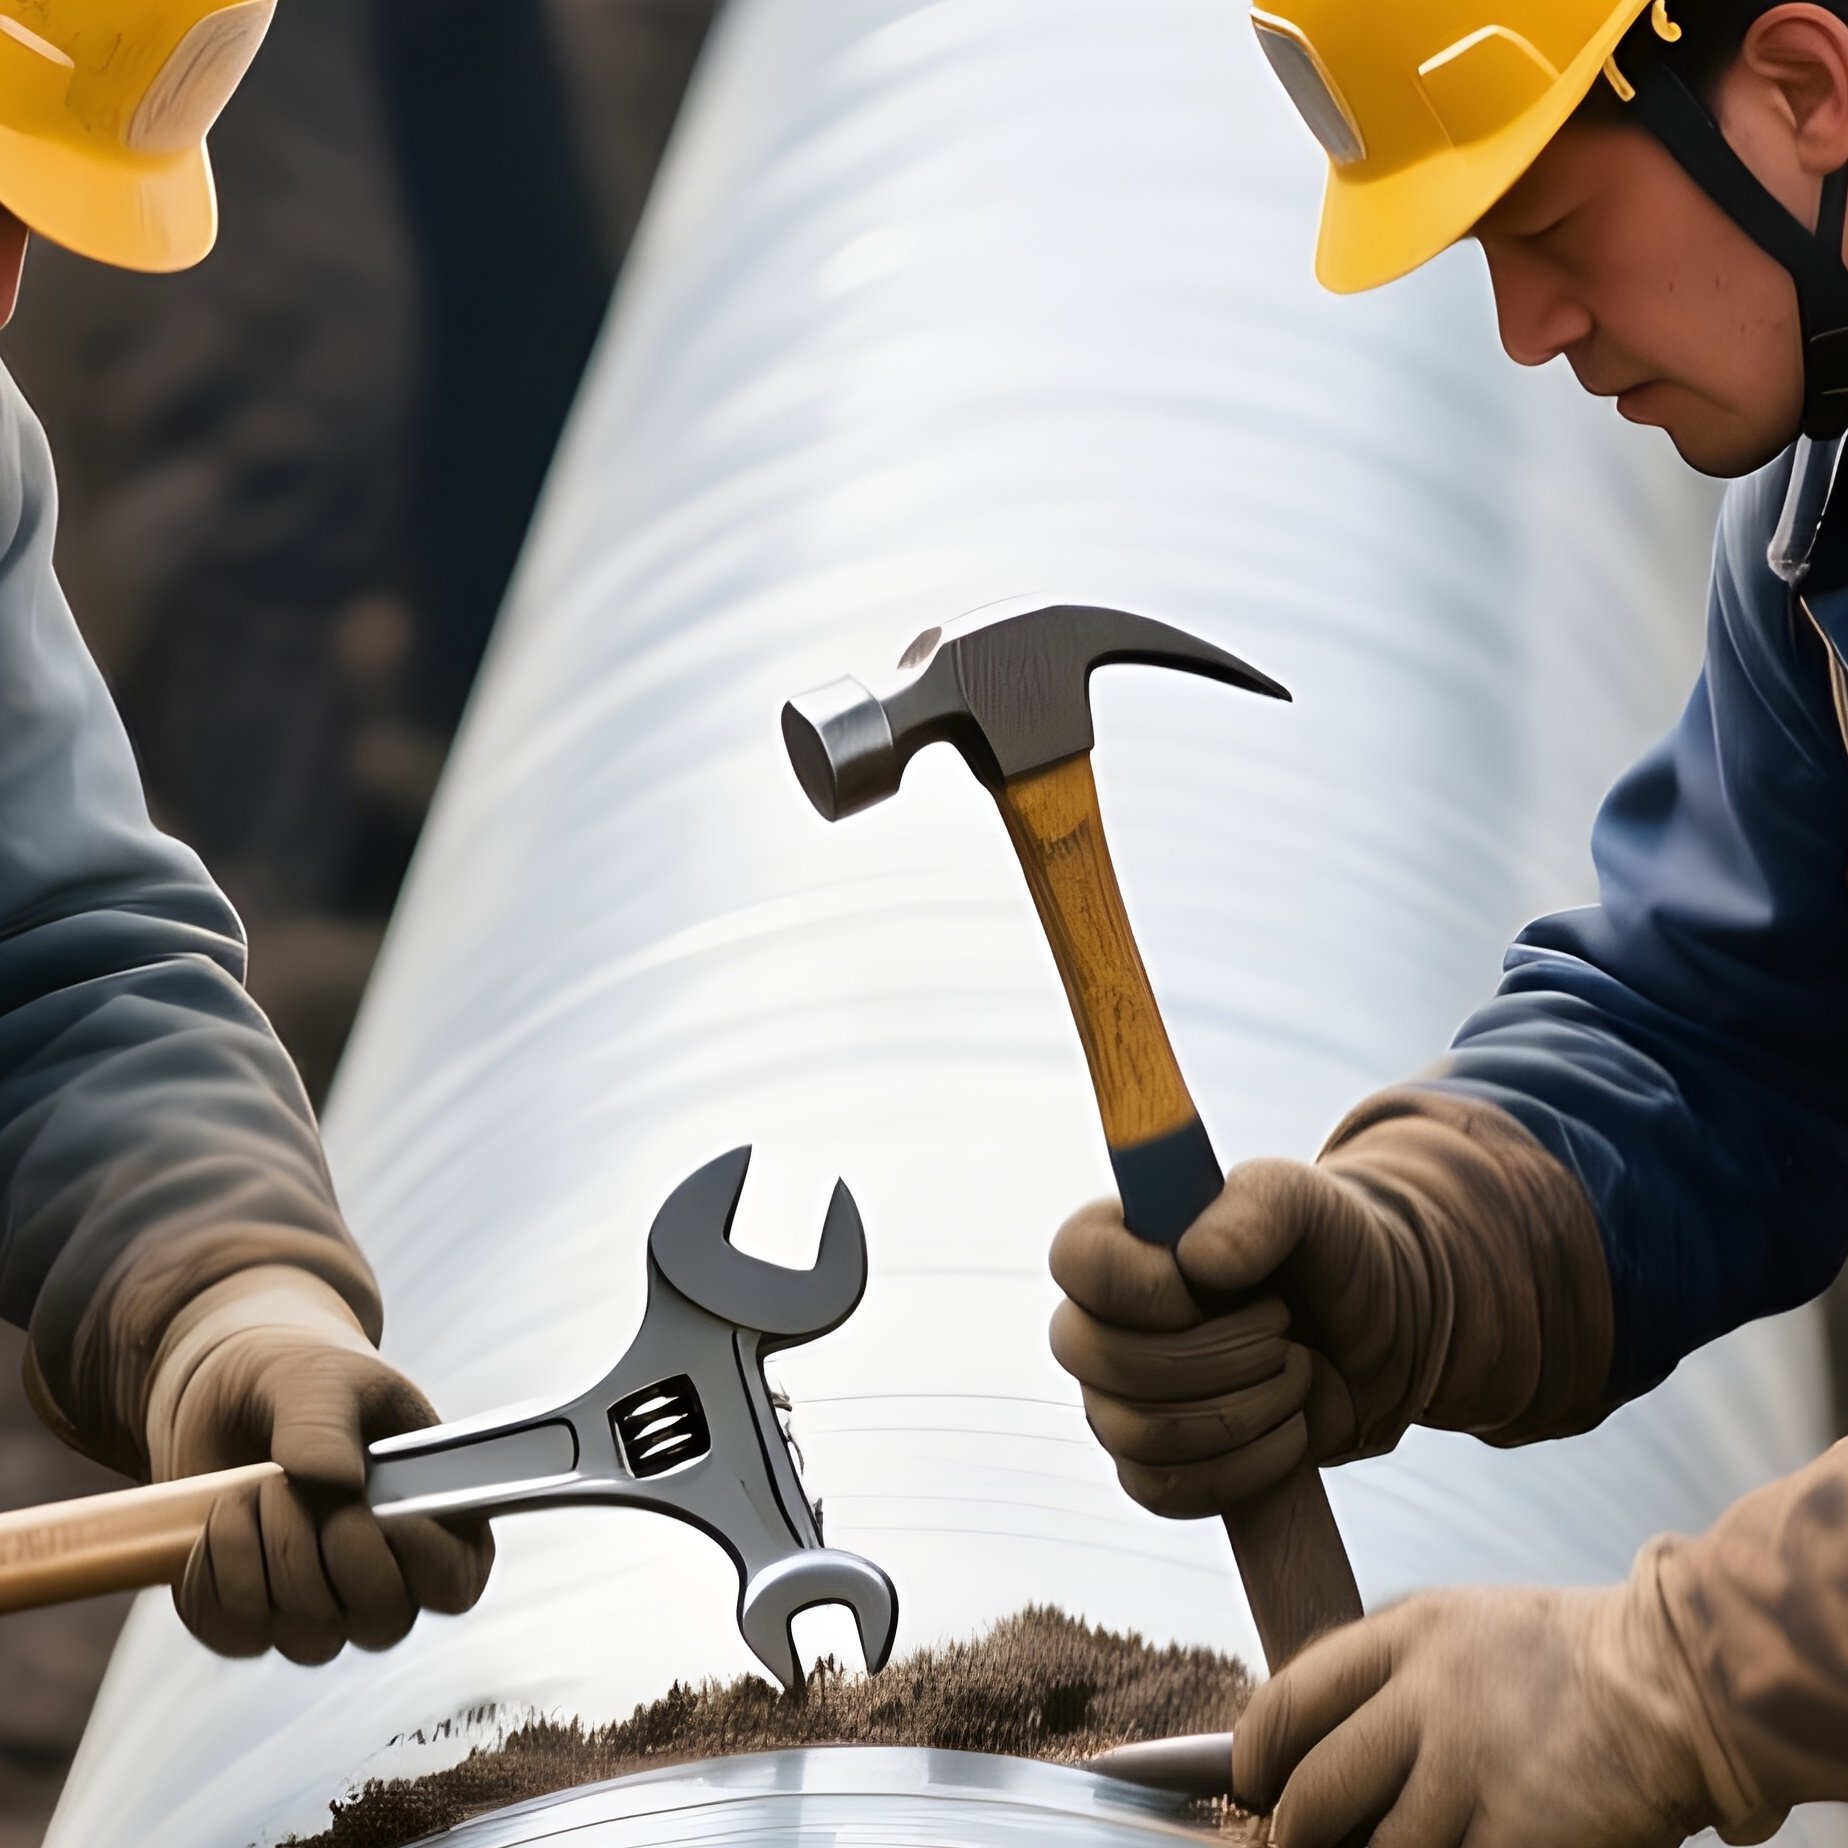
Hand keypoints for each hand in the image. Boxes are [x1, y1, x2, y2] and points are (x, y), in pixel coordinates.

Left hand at [146, 1267, 493, 1663]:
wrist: (228, 1389)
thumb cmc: (301, 1375)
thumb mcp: (320, 1380)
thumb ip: (327, 1425)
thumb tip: (337, 1483)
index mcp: (435, 1512)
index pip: (457, 1582)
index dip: (424, 1564)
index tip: (366, 1511)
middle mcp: (387, 1571)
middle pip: (381, 1623)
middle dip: (323, 1553)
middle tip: (289, 1485)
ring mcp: (320, 1602)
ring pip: (310, 1639)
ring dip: (267, 1562)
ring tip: (253, 1489)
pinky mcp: (252, 1615)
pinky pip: (237, 1635)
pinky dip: (217, 1579)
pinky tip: (220, 1520)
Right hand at [1048, 1158, 1401, 1512]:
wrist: (1379, 1329)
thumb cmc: (1328, 1249)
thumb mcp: (1307, 1203)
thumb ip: (1259, 1207)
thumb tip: (1198, 1261)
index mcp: (1119, 1238)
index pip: (1077, 1262)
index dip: (1148, 1287)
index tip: (1223, 1286)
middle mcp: (1100, 1318)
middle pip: (1100, 1359)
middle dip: (1216, 1356)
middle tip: (1283, 1330)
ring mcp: (1116, 1397)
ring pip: (1136, 1432)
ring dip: (1242, 1410)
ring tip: (1296, 1371)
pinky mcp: (1151, 1464)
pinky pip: (1163, 1490)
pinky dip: (1242, 1470)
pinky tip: (1290, 1432)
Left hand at [1232, 1572, 1773, 1847]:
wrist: (1673, 1682)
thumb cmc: (1569, 1662)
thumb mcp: (1463, 1630)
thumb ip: (1393, 1676)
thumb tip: (1322, 1742)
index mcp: (1408, 1636)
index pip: (1293, 1698)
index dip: (1256, 1751)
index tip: (1250, 1782)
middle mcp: (1427, 1698)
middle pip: (1318, 1787)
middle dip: (1294, 1832)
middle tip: (1295, 1845)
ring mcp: (1471, 1768)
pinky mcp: (1518, 1833)